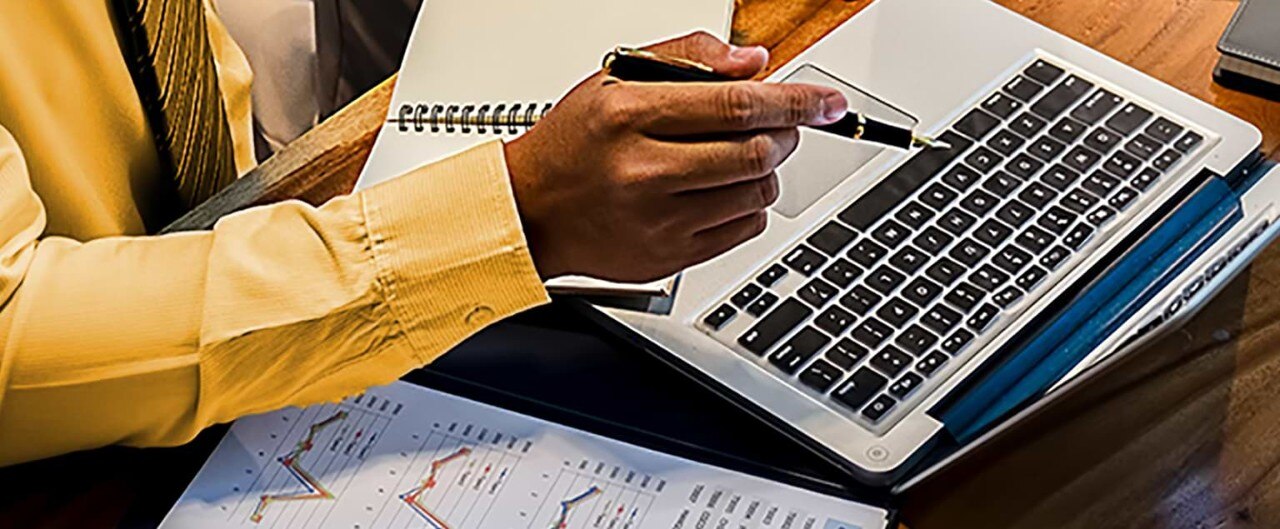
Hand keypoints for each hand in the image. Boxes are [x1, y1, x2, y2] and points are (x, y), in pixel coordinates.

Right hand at [504, 31, 846, 281]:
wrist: (531, 211)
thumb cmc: (574, 143)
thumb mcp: (617, 79)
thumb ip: (690, 58)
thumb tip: (756, 64)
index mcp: (631, 116)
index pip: (736, 105)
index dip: (794, 101)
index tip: (826, 102)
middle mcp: (644, 171)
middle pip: (756, 153)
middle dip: (785, 135)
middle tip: (779, 126)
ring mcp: (658, 220)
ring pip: (757, 193)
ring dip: (767, 170)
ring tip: (741, 157)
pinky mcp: (669, 257)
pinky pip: (743, 229)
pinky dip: (748, 206)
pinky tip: (719, 191)